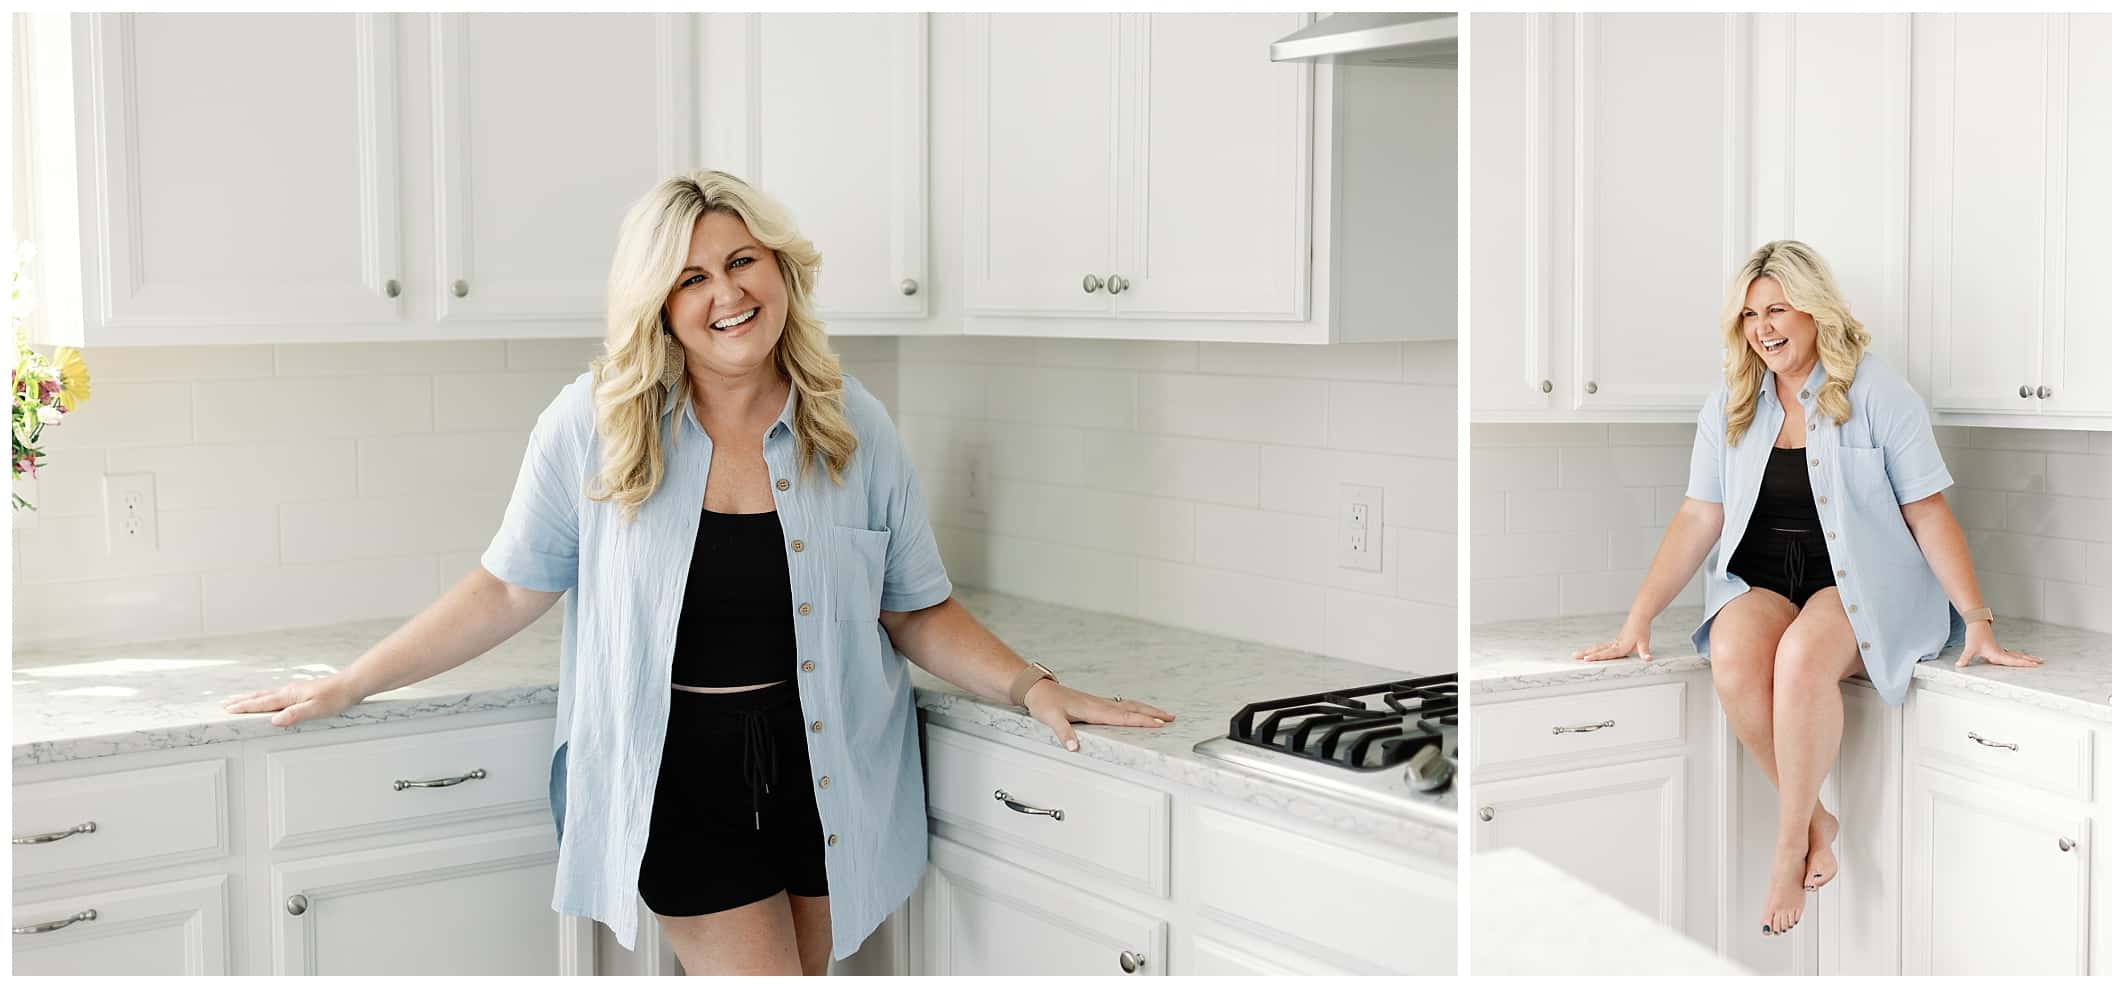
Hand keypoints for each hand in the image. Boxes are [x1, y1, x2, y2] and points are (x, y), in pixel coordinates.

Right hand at [220, 676, 363, 726]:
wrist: (352, 684)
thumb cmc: (336, 697)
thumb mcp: (316, 709)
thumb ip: (294, 714)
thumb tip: (274, 720)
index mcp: (289, 695)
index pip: (262, 703)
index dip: (244, 707)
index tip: (227, 709)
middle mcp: (290, 691)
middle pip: (261, 696)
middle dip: (242, 701)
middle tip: (225, 704)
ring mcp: (296, 691)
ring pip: (268, 695)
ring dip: (252, 698)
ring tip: (241, 700)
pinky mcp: (303, 692)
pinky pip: (278, 695)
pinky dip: (267, 698)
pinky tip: (270, 700)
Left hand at [1022, 680, 1175, 752]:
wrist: (1037, 689)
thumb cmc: (1045, 703)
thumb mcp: (1051, 719)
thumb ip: (1064, 733)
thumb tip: (1074, 747)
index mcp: (1092, 709)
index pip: (1122, 717)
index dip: (1141, 721)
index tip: (1158, 724)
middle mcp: (1099, 704)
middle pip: (1131, 709)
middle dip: (1152, 714)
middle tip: (1171, 718)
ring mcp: (1098, 702)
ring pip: (1128, 706)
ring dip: (1145, 710)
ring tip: (1162, 714)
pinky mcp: (1094, 703)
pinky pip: (1120, 705)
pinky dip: (1133, 708)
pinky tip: (1135, 711)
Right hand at [1573, 620, 1652, 662]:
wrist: (1639, 617)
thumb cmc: (1641, 629)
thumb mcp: (1644, 642)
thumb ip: (1644, 652)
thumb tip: (1648, 659)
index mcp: (1621, 646)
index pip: (1607, 653)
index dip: (1596, 657)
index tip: (1586, 659)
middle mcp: (1614, 645)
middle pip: (1597, 650)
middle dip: (1585, 653)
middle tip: (1573, 656)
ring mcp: (1613, 643)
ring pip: (1597, 648)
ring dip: (1587, 651)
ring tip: (1576, 654)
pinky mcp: (1614, 642)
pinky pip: (1602, 647)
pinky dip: (1594, 650)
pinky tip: (1589, 652)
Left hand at [1955, 623, 2043, 668]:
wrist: (1977, 623)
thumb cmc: (1975, 635)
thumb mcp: (1969, 648)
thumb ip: (1965, 658)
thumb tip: (1959, 665)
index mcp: (1997, 654)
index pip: (2012, 661)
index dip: (2023, 664)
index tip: (2034, 665)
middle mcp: (2001, 652)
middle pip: (2018, 658)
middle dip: (2030, 661)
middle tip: (2042, 663)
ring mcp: (2000, 650)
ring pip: (2016, 655)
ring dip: (2026, 658)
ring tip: (2037, 661)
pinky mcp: (1998, 649)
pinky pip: (2012, 654)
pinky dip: (2019, 656)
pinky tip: (2021, 658)